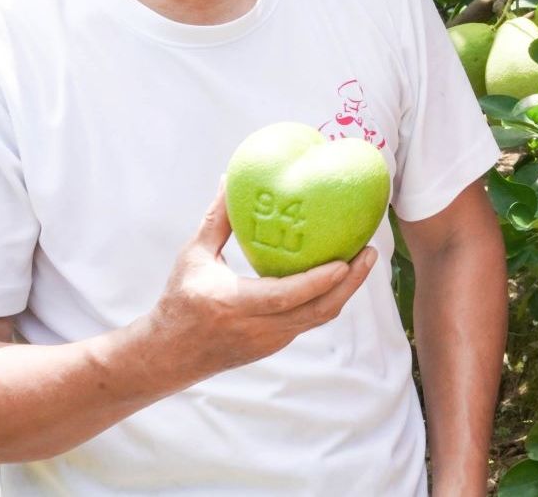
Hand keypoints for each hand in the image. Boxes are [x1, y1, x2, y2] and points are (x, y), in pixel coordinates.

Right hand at [137, 189, 376, 381]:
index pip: (285, 297)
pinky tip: (339, 274)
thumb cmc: (179, 300)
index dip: (318, 281)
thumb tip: (232, 179)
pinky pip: (309, 320)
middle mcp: (257, 328)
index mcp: (233, 304)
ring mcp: (269, 341)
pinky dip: (328, 298)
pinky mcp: (275, 345)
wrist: (168, 356)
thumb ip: (216, 219)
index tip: (345, 260)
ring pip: (318, 318)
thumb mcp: (193, 257)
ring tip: (363, 258)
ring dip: (344, 290)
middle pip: (316, 311)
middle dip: (349, 283)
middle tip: (369, 252)